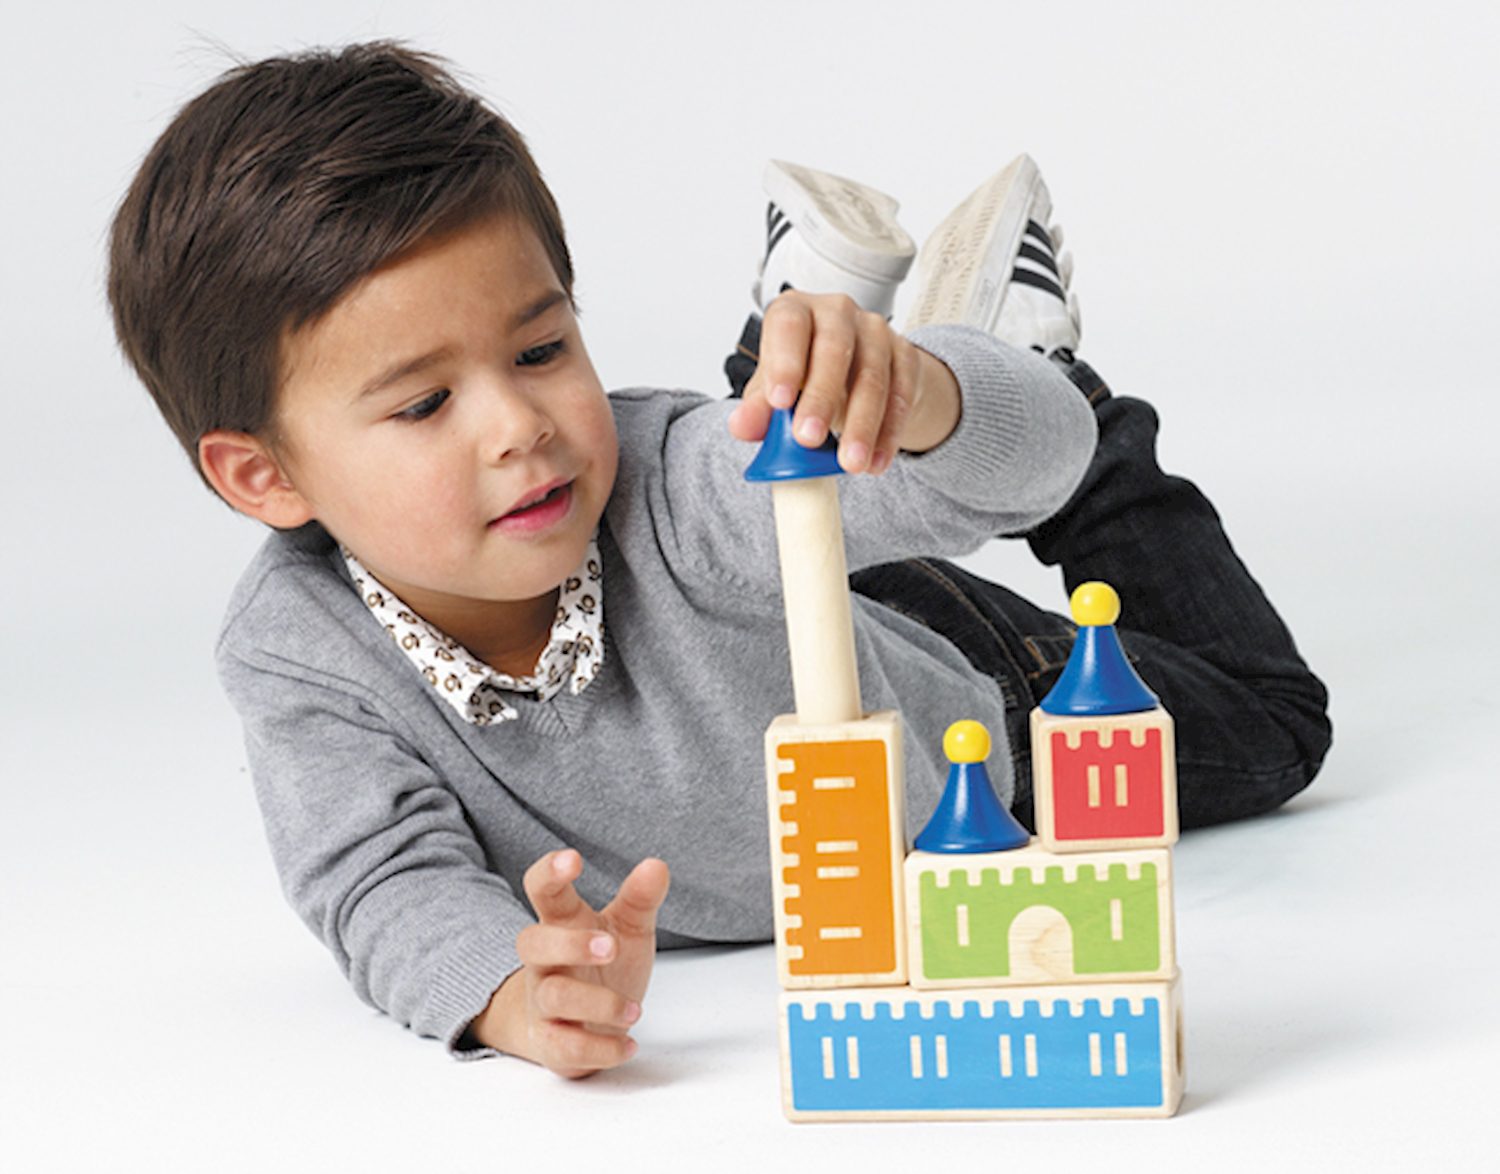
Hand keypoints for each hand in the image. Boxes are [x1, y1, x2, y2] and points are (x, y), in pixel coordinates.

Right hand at [470, 848, 670, 1077]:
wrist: (577, 1025)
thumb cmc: (602, 967)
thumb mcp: (627, 929)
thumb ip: (640, 899)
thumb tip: (656, 865)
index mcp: (561, 923)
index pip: (542, 891)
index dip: (550, 873)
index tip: (573, 860)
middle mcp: (544, 962)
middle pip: (533, 943)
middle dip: (569, 944)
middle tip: (611, 947)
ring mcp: (543, 1004)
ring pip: (553, 997)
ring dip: (597, 1003)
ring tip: (634, 1010)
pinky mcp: (551, 1043)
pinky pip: (565, 1048)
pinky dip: (600, 1049)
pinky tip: (629, 1045)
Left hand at [727, 291, 960, 473]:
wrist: (854, 372)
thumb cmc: (805, 373)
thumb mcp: (774, 388)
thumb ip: (757, 408)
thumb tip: (741, 427)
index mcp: (795, 311)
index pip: (788, 326)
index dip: (784, 362)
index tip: (779, 402)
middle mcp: (836, 312)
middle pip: (834, 349)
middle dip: (821, 398)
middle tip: (809, 439)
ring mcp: (876, 330)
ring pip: (872, 376)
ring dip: (862, 425)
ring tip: (850, 464)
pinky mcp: (905, 355)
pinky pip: (901, 395)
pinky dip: (889, 434)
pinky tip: (876, 462)